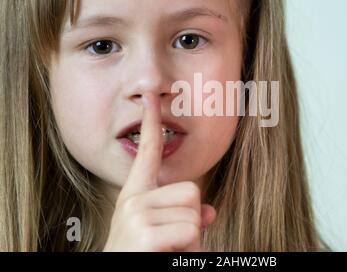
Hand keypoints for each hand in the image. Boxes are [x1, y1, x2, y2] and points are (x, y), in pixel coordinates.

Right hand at [103, 93, 216, 250]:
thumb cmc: (144, 256)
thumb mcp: (164, 234)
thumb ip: (186, 218)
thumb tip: (209, 212)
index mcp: (136, 195)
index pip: (147, 153)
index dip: (150, 123)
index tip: (150, 96)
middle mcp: (132, 199)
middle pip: (191, 191)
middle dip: (191, 220)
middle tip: (171, 242)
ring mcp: (135, 214)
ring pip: (194, 212)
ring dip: (190, 238)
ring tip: (167, 250)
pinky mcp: (142, 231)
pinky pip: (189, 229)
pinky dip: (187, 248)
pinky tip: (165, 254)